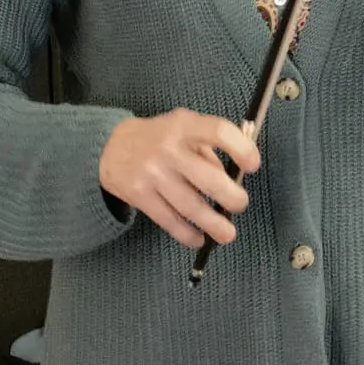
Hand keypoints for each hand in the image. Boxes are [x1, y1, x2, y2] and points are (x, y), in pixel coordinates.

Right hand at [99, 109, 259, 248]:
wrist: (110, 147)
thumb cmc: (159, 136)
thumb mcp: (183, 126)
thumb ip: (207, 146)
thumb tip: (234, 175)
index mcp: (184, 125)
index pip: (218, 132)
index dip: (241, 149)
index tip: (253, 165)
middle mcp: (168, 149)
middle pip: (208, 178)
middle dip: (231, 197)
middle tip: (240, 204)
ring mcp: (153, 174)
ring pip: (190, 206)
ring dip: (213, 224)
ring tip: (227, 233)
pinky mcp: (140, 196)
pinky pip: (169, 220)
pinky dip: (187, 234)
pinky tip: (199, 239)